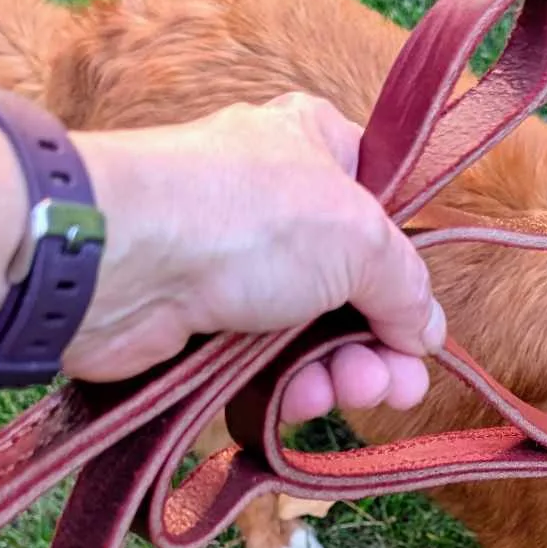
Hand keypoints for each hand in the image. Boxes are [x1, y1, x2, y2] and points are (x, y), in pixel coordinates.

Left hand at [66, 93, 444, 422]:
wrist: (118, 262)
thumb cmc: (244, 218)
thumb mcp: (361, 237)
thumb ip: (406, 286)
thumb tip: (427, 331)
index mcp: (315, 146)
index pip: (381, 205)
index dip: (405, 268)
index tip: (421, 320)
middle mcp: (275, 200)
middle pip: (352, 284)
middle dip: (379, 342)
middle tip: (396, 386)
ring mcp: (234, 263)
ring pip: (310, 333)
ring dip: (340, 371)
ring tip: (352, 393)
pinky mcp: (200, 322)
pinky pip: (262, 363)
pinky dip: (288, 386)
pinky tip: (301, 401)